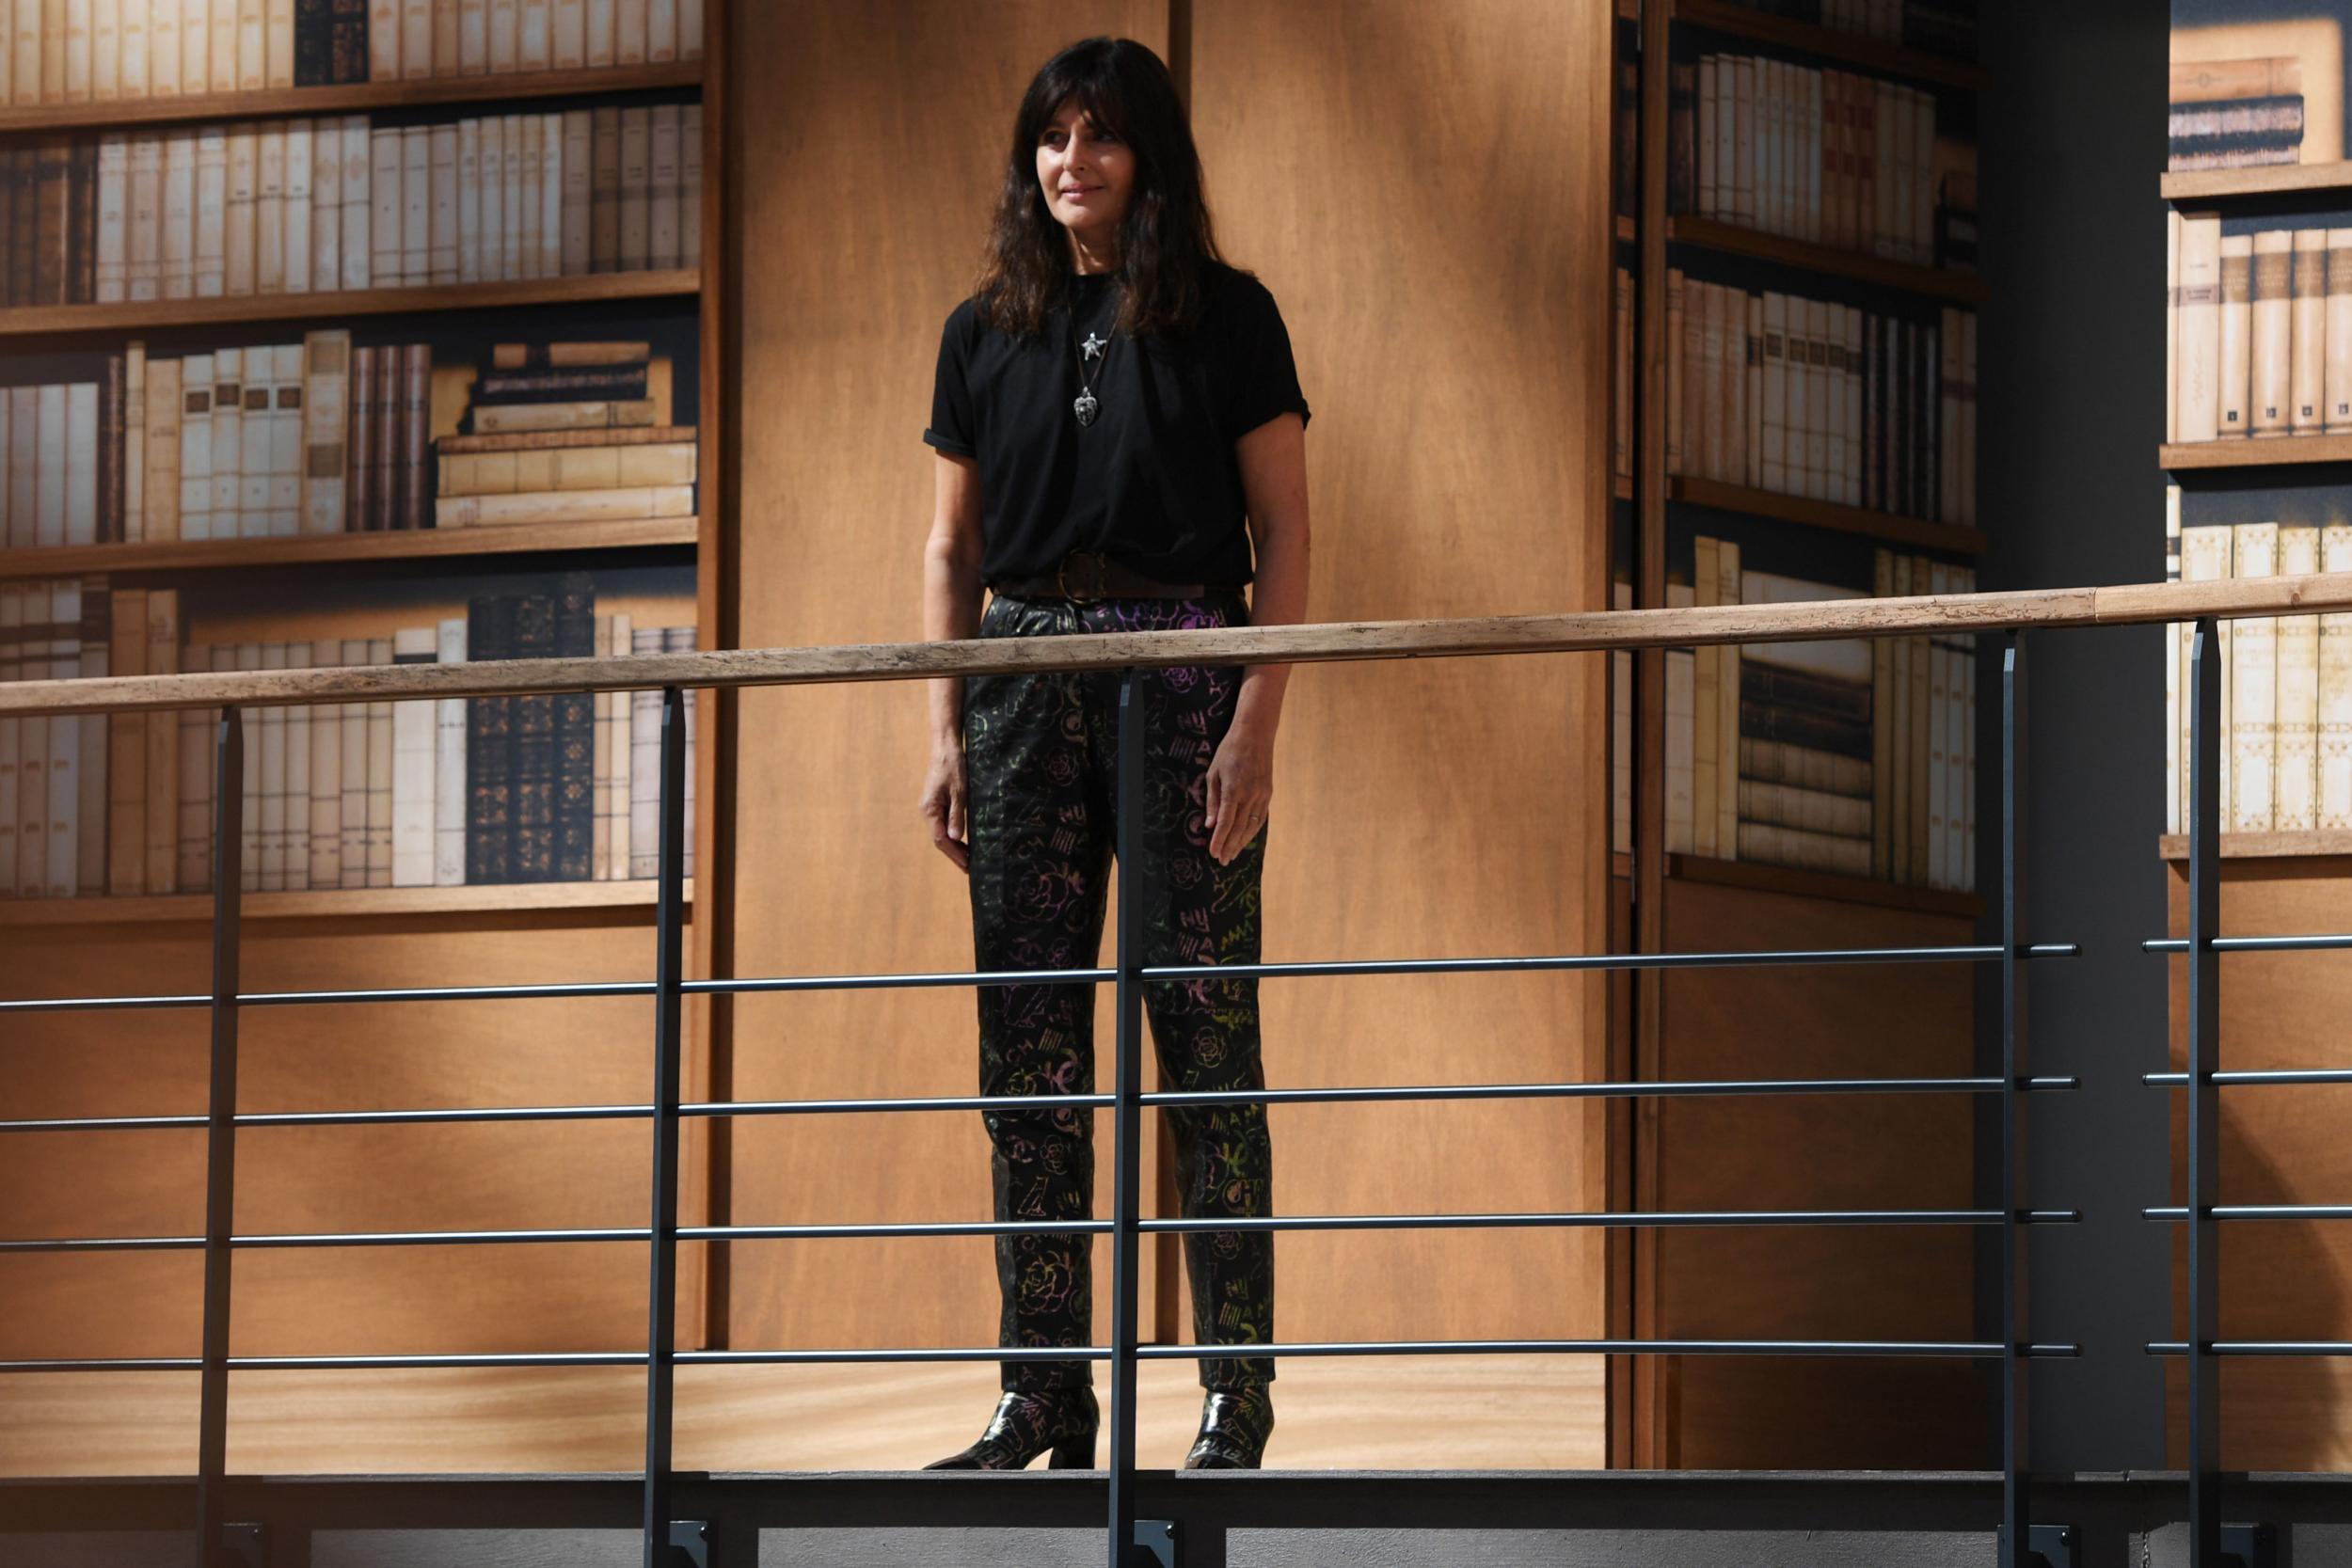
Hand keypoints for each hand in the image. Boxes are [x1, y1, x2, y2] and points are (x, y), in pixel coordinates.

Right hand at [920, 739, 969, 870]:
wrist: (946, 746)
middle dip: (955, 854)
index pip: (941, 839)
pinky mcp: (936, 802)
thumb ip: (957, 815)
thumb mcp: (959, 792)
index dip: (954, 854)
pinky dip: (954, 834)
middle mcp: (927, 811)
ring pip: (941, 832)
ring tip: (969, 858)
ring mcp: (930, 807)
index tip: (967, 865)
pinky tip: (963, 840)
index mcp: (929, 810)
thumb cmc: (953, 766)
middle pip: (940, 839)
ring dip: (954, 846)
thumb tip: (956, 839)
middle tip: (970, 867)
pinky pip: (943, 823)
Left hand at [1203, 723, 1273, 865]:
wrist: (1255, 735)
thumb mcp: (1213, 773)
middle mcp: (1249, 795)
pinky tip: (1246, 839)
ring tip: (1233, 855)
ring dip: (1241, 843)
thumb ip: (1212, 800)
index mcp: (1233, 790)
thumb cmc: (1229, 751)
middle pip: (1238, 829)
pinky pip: (1260, 818)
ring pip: (1251, 826)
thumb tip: (1209, 824)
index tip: (1213, 853)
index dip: (1218, 840)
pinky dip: (1252, 831)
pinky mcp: (1268, 794)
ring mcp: (1261, 795)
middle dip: (1229, 846)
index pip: (1225, 822)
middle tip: (1222, 861)